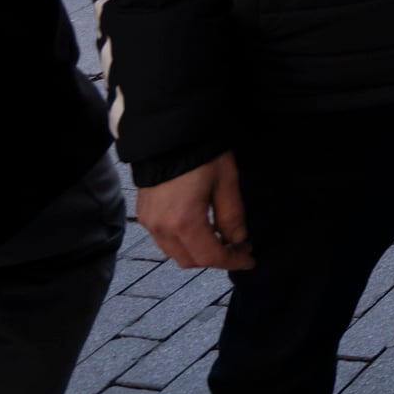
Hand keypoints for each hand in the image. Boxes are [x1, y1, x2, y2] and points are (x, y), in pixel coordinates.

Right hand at [140, 152, 252, 270]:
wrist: (168, 132)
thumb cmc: (201, 154)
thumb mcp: (226, 183)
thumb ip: (232, 216)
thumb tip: (237, 240)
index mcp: (184, 222)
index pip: (210, 257)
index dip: (232, 261)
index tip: (250, 259)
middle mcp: (162, 228)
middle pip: (190, 260)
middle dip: (216, 258)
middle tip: (238, 247)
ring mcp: (149, 221)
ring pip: (175, 252)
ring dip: (198, 252)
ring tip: (220, 238)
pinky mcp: (143, 213)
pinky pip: (163, 239)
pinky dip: (182, 242)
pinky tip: (199, 228)